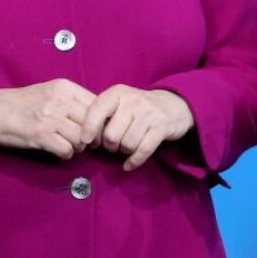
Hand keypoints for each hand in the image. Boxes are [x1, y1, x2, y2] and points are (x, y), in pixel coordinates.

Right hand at [0, 79, 95, 158]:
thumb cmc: (23, 103)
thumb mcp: (50, 92)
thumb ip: (72, 100)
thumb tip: (98, 115)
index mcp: (65, 87)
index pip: (98, 104)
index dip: (101, 120)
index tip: (97, 129)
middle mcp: (60, 100)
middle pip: (93, 122)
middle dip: (93, 136)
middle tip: (87, 143)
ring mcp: (51, 118)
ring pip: (82, 138)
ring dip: (78, 147)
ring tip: (69, 145)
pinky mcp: (41, 135)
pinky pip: (67, 150)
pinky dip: (66, 154)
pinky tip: (58, 150)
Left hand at [79, 86, 194, 170]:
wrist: (172, 105)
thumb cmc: (137, 108)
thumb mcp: (119, 103)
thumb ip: (101, 115)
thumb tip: (84, 140)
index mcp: (118, 93)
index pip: (97, 110)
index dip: (88, 129)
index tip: (86, 142)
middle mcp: (133, 100)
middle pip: (111, 135)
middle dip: (109, 146)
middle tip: (113, 144)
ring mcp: (149, 113)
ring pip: (127, 144)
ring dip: (124, 151)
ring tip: (126, 146)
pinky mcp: (162, 127)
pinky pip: (143, 150)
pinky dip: (134, 161)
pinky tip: (129, 164)